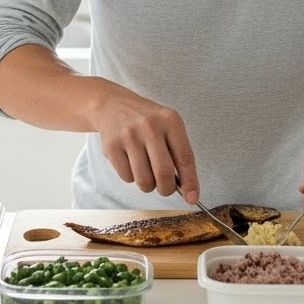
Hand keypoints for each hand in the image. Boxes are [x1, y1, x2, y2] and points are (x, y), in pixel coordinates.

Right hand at [91, 85, 200, 203]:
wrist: (113, 105)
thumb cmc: (147, 121)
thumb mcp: (168, 127)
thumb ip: (178, 154)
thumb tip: (187, 190)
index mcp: (170, 120)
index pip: (185, 157)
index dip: (190, 182)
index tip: (192, 198)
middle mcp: (150, 126)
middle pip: (164, 173)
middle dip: (166, 189)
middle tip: (165, 188)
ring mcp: (129, 136)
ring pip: (144, 180)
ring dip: (148, 185)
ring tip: (146, 171)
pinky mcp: (112, 146)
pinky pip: (127, 178)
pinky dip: (131, 177)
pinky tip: (130, 162)